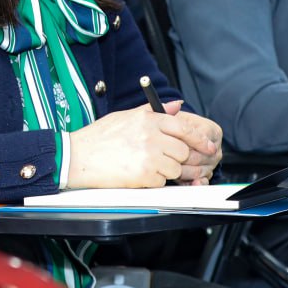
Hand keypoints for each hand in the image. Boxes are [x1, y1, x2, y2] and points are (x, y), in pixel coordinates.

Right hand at [65, 101, 210, 188]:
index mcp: (148, 120)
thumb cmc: (99, 138)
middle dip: (178, 157)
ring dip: (166, 170)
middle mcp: (151, 136)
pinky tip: (139, 173)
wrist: (78, 157)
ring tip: (147, 165)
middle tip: (165, 159)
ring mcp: (149, 157)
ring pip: (175, 168)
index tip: (209, 146)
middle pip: (183, 151)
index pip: (184, 127)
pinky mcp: (145, 176)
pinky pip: (162, 182)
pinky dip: (155, 181)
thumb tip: (175, 106)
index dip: (200, 139)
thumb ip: (152, 111)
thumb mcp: (125, 116)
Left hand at [171, 109, 221, 184]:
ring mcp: (212, 162)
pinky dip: (192, 182)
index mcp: (211, 130)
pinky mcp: (206, 175)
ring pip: (199, 170)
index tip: (171, 143)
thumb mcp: (173, 118)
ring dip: (184, 170)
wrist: (174, 142)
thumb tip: (176, 104)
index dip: (185, 142)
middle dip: (182, 157)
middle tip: (167, 157)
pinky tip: (185, 181)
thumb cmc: (173, 129)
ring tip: (169, 167)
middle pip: (199, 155)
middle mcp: (215, 146)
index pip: (201, 138)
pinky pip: (202, 180)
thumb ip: (173, 112)